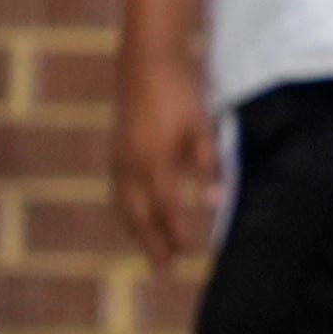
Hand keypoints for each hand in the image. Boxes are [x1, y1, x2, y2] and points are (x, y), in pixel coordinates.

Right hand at [113, 56, 221, 269]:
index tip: (192, 254)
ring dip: (137, 234)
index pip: (167, 209)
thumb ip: (210, 165)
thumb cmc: (180, 93)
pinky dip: (126, 214)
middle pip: (139, 217)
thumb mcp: (203, 126)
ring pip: (124, 208)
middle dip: (152, 245)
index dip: (178, 234)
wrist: (145, 62)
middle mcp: (131, 165)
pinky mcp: (115, 152)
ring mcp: (119, 159)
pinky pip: (117, 193)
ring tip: (152, 255)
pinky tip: (136, 221)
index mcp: (155, 160)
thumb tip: (217, 204)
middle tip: (166, 271)